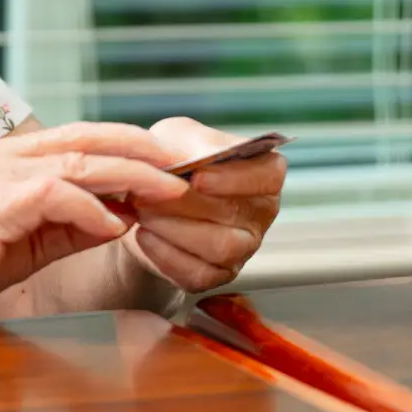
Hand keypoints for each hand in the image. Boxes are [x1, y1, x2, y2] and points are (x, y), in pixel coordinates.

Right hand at [0, 123, 189, 326]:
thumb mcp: (30, 240)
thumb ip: (73, 223)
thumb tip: (125, 214)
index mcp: (7, 157)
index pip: (77, 136)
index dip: (126, 143)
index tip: (166, 161)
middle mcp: (0, 156)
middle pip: (85, 138)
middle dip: (140, 150)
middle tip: (182, 168)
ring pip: (77, 162)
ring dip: (130, 176)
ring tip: (166, 192)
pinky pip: (55, 195)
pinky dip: (92, 209)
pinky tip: (116, 225)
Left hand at [118, 117, 285, 294]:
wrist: (148, 200)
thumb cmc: (172, 161)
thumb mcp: (177, 137)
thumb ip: (188, 143)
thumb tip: (190, 160)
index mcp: (263, 171)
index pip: (268, 176)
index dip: (234, 179)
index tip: (197, 177)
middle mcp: (261, 211)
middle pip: (235, 214)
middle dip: (186, 204)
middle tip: (148, 193)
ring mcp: (244, 247)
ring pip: (219, 247)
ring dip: (174, 229)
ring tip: (143, 211)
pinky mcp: (218, 274)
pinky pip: (199, 273)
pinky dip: (165, 255)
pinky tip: (144, 236)